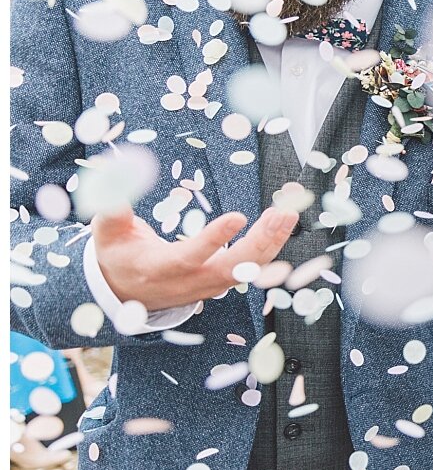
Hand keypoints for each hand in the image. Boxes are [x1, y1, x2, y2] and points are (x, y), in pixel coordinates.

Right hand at [92, 206, 297, 312]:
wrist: (126, 293)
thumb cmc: (118, 257)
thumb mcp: (107, 233)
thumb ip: (111, 208)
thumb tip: (115, 175)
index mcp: (159, 268)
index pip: (190, 257)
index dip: (213, 239)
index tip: (237, 217)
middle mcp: (189, 282)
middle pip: (231, 267)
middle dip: (260, 241)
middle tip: (281, 213)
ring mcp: (208, 286)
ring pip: (247, 269)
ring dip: (272, 242)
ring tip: (288, 213)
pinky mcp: (221, 283)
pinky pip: (252, 269)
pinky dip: (270, 247)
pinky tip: (283, 225)